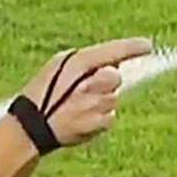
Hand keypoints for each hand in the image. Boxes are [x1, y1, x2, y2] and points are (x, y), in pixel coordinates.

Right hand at [20, 37, 152, 147]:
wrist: (30, 129)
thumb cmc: (41, 97)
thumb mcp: (56, 68)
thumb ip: (84, 62)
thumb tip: (114, 64)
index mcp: (77, 64)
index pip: (113, 52)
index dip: (132, 48)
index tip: (147, 47)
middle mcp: (89, 82)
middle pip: (114, 78)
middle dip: (105, 84)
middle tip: (83, 93)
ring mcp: (94, 104)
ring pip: (111, 99)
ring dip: (99, 104)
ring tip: (76, 110)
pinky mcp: (97, 124)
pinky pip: (109, 118)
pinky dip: (97, 120)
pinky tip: (80, 121)